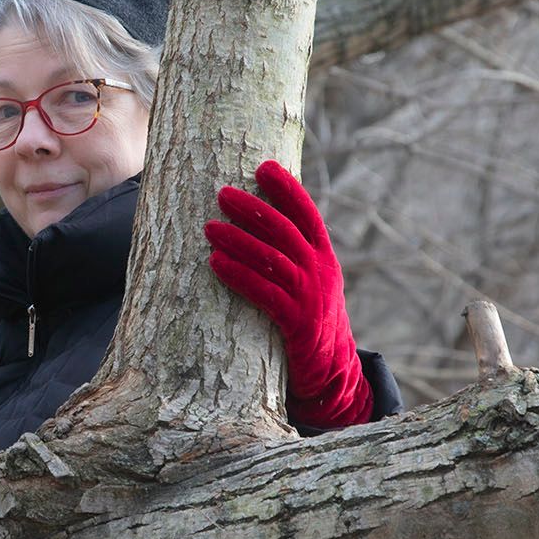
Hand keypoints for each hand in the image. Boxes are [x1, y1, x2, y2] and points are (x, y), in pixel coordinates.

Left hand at [204, 160, 371, 428]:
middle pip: (284, 231)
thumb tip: (256, 221)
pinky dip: (239, 276)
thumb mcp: (309, 282)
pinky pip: (265, 294)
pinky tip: (215, 264)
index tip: (263, 166)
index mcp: (324, 257)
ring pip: (272, 259)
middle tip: (221, 194)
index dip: (286, 188)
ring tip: (209, 228)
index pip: (306, 213)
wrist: (330, 372)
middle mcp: (321, 271)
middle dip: (252, 209)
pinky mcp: (298, 324)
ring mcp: (311, 297)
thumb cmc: (309, 321)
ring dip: (238, 240)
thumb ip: (290, 255)